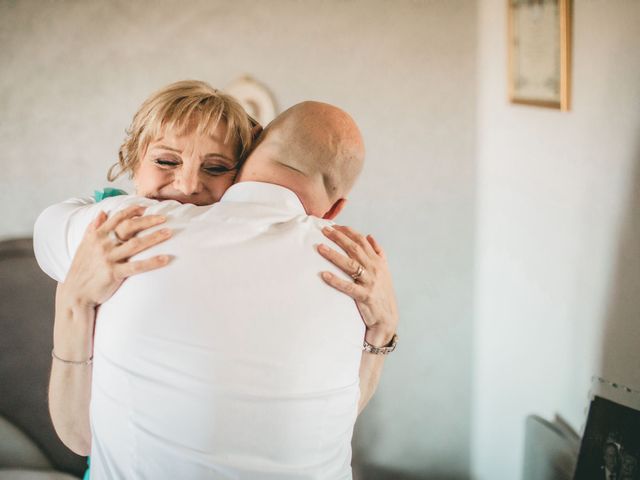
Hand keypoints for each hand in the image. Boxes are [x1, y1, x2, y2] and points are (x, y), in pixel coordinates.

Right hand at [60, 205, 171, 306]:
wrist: (75, 293)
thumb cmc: (81, 269)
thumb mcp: (84, 245)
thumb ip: (93, 228)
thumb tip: (101, 212)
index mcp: (97, 236)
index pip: (117, 218)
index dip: (133, 211)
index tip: (146, 207)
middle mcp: (103, 244)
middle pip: (129, 227)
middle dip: (148, 220)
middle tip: (164, 217)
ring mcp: (109, 258)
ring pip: (136, 244)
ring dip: (154, 237)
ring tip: (169, 232)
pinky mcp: (114, 273)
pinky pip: (137, 266)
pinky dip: (152, 262)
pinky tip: (166, 259)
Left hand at [317, 225, 398, 345]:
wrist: (388, 318)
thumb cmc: (383, 293)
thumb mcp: (385, 270)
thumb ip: (378, 252)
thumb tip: (370, 235)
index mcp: (378, 261)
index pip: (362, 241)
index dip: (348, 232)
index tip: (334, 226)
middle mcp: (375, 269)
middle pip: (355, 249)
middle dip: (339, 238)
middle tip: (324, 230)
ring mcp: (370, 282)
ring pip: (350, 265)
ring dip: (334, 255)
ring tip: (320, 248)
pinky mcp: (365, 296)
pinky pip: (348, 286)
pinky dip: (336, 280)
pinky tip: (324, 275)